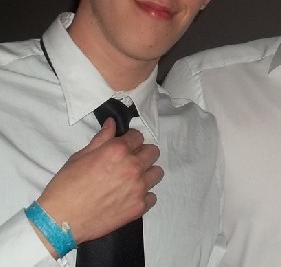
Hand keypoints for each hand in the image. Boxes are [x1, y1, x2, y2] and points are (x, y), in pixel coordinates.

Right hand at [35, 118, 162, 249]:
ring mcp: (138, 188)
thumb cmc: (66, 186)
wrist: (60, 220)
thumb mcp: (80, 156)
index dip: (131, 139)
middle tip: (130, 161)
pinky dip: (144, 195)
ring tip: (133, 179)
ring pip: (157, 173)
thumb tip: (112, 123)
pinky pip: (152, 196)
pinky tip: (131, 196)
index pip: (138, 136)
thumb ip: (101, 138)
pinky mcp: (139, 207)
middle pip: (153, 152)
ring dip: (147, 173)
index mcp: (118, 150)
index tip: (126, 145)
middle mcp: (132, 166)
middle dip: (143, 153)